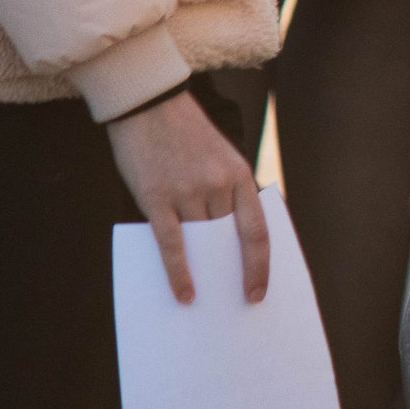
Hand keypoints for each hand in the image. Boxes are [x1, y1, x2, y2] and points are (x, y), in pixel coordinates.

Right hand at [105, 90, 268, 305]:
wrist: (149, 102)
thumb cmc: (184, 134)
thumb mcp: (219, 158)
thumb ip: (223, 194)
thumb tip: (221, 241)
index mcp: (239, 175)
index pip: (257, 230)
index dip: (260, 265)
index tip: (259, 292)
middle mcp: (218, 185)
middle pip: (227, 242)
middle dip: (230, 274)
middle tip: (231, 306)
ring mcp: (187, 191)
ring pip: (201, 244)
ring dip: (204, 275)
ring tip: (205, 306)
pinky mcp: (156, 196)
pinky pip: (172, 243)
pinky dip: (180, 272)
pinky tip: (184, 294)